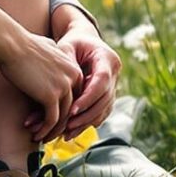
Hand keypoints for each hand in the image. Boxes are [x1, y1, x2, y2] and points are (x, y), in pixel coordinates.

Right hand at [0, 27, 86, 143]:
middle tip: (50, 133)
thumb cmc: (22, 45)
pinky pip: (51, 120)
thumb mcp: (48, 48)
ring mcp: (64, 87)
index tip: (56, 120)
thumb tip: (53, 59)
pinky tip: (35, 135)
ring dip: (52, 131)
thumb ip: (56, 57)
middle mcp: (73, 77)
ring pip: (63, 118)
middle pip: (72, 108)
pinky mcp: (51, 96)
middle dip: (62, 124)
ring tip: (41, 138)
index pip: (76, 95)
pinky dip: (44, 130)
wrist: (11, 44)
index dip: (66, 110)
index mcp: (74, 67)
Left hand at [54, 7, 119, 133]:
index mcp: (107, 58)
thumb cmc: (74, 43)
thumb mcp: (67, 46)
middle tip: (67, 126)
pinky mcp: (107, 96)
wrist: (85, 42)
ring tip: (67, 133)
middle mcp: (115, 73)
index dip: (88, 98)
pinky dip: (88, 122)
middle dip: (86, 115)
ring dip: (86, 123)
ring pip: (104, 109)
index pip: (101, 81)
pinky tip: (73, 131)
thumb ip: (65, 61)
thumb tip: (60, 82)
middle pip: (105, 99)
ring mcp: (114, 86)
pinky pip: (101, 112)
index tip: (72, 110)